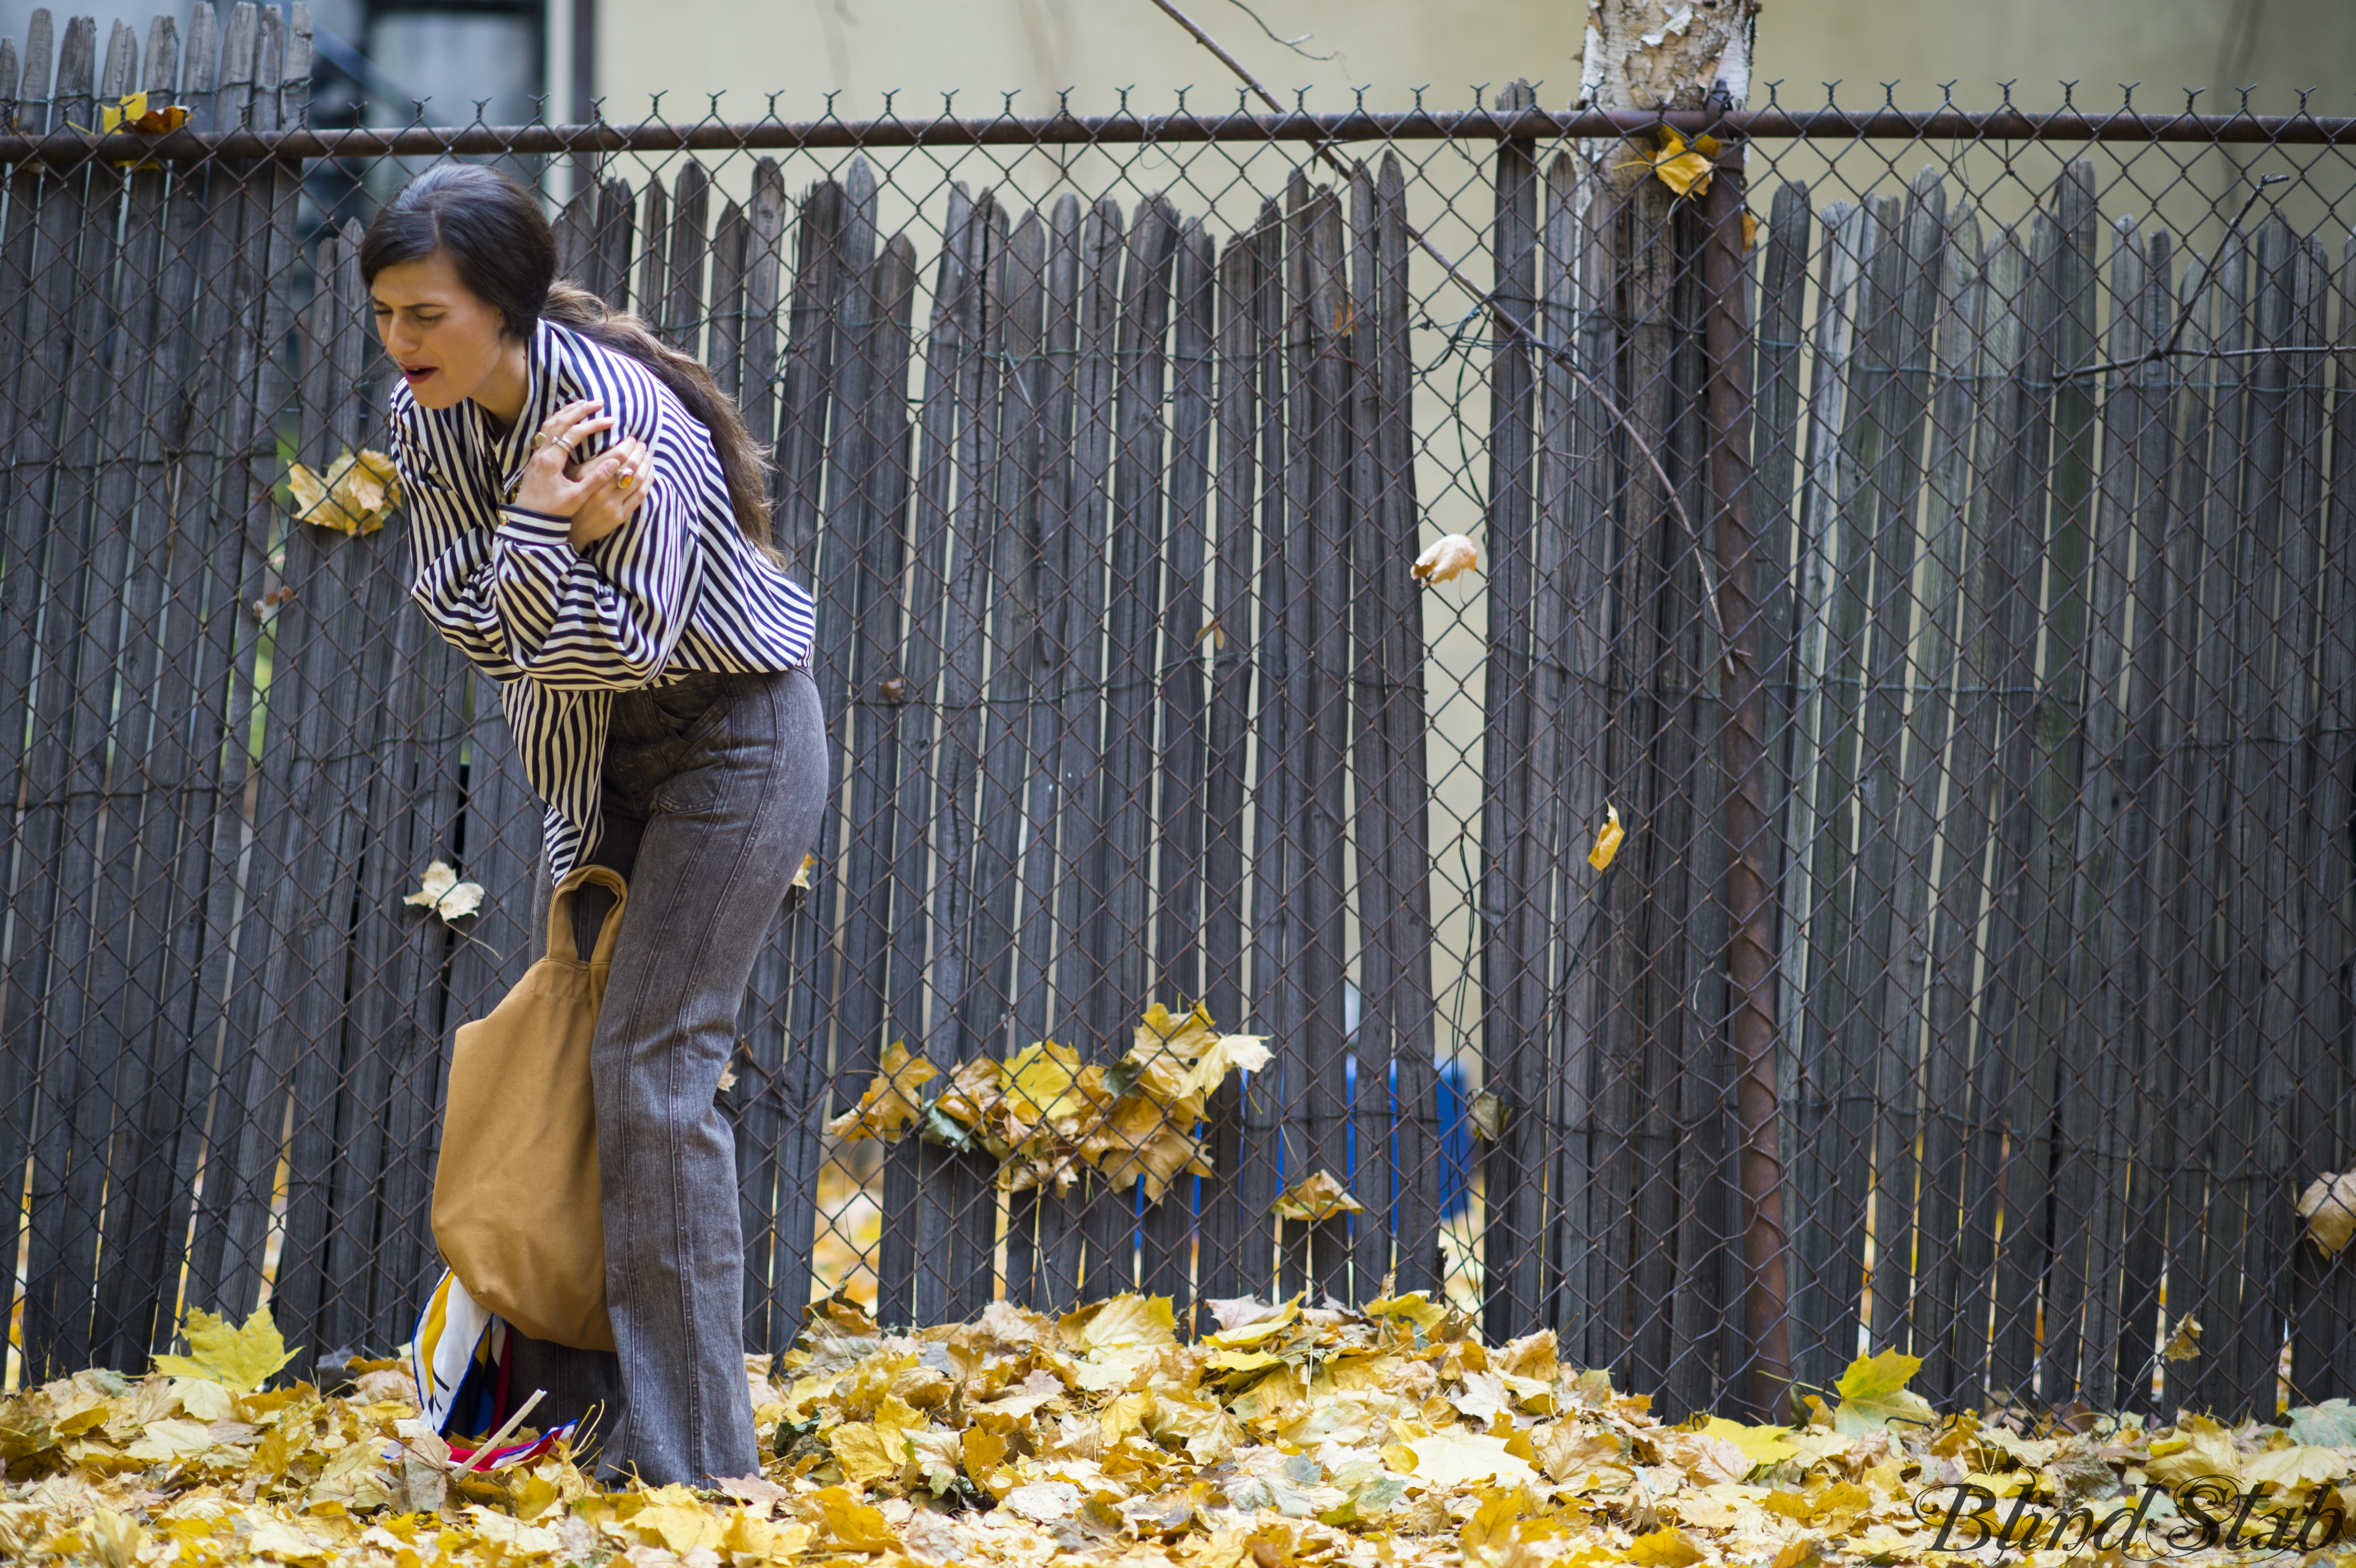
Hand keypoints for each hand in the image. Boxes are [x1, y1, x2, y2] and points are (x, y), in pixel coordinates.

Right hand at [564, 436, 655, 551]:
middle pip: (628, 466)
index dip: (627, 446)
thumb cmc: (575, 497)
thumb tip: (610, 443)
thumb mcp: (574, 477)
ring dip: (646, 464)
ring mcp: (611, 504)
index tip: (632, 439)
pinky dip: (648, 481)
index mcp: (587, 477)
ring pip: (636, 479)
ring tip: (648, 455)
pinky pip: (640, 495)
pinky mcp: (620, 515)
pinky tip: (650, 472)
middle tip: (642, 445)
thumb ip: (590, 463)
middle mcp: (600, 490)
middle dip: (639, 452)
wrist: (574, 530)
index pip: (615, 456)